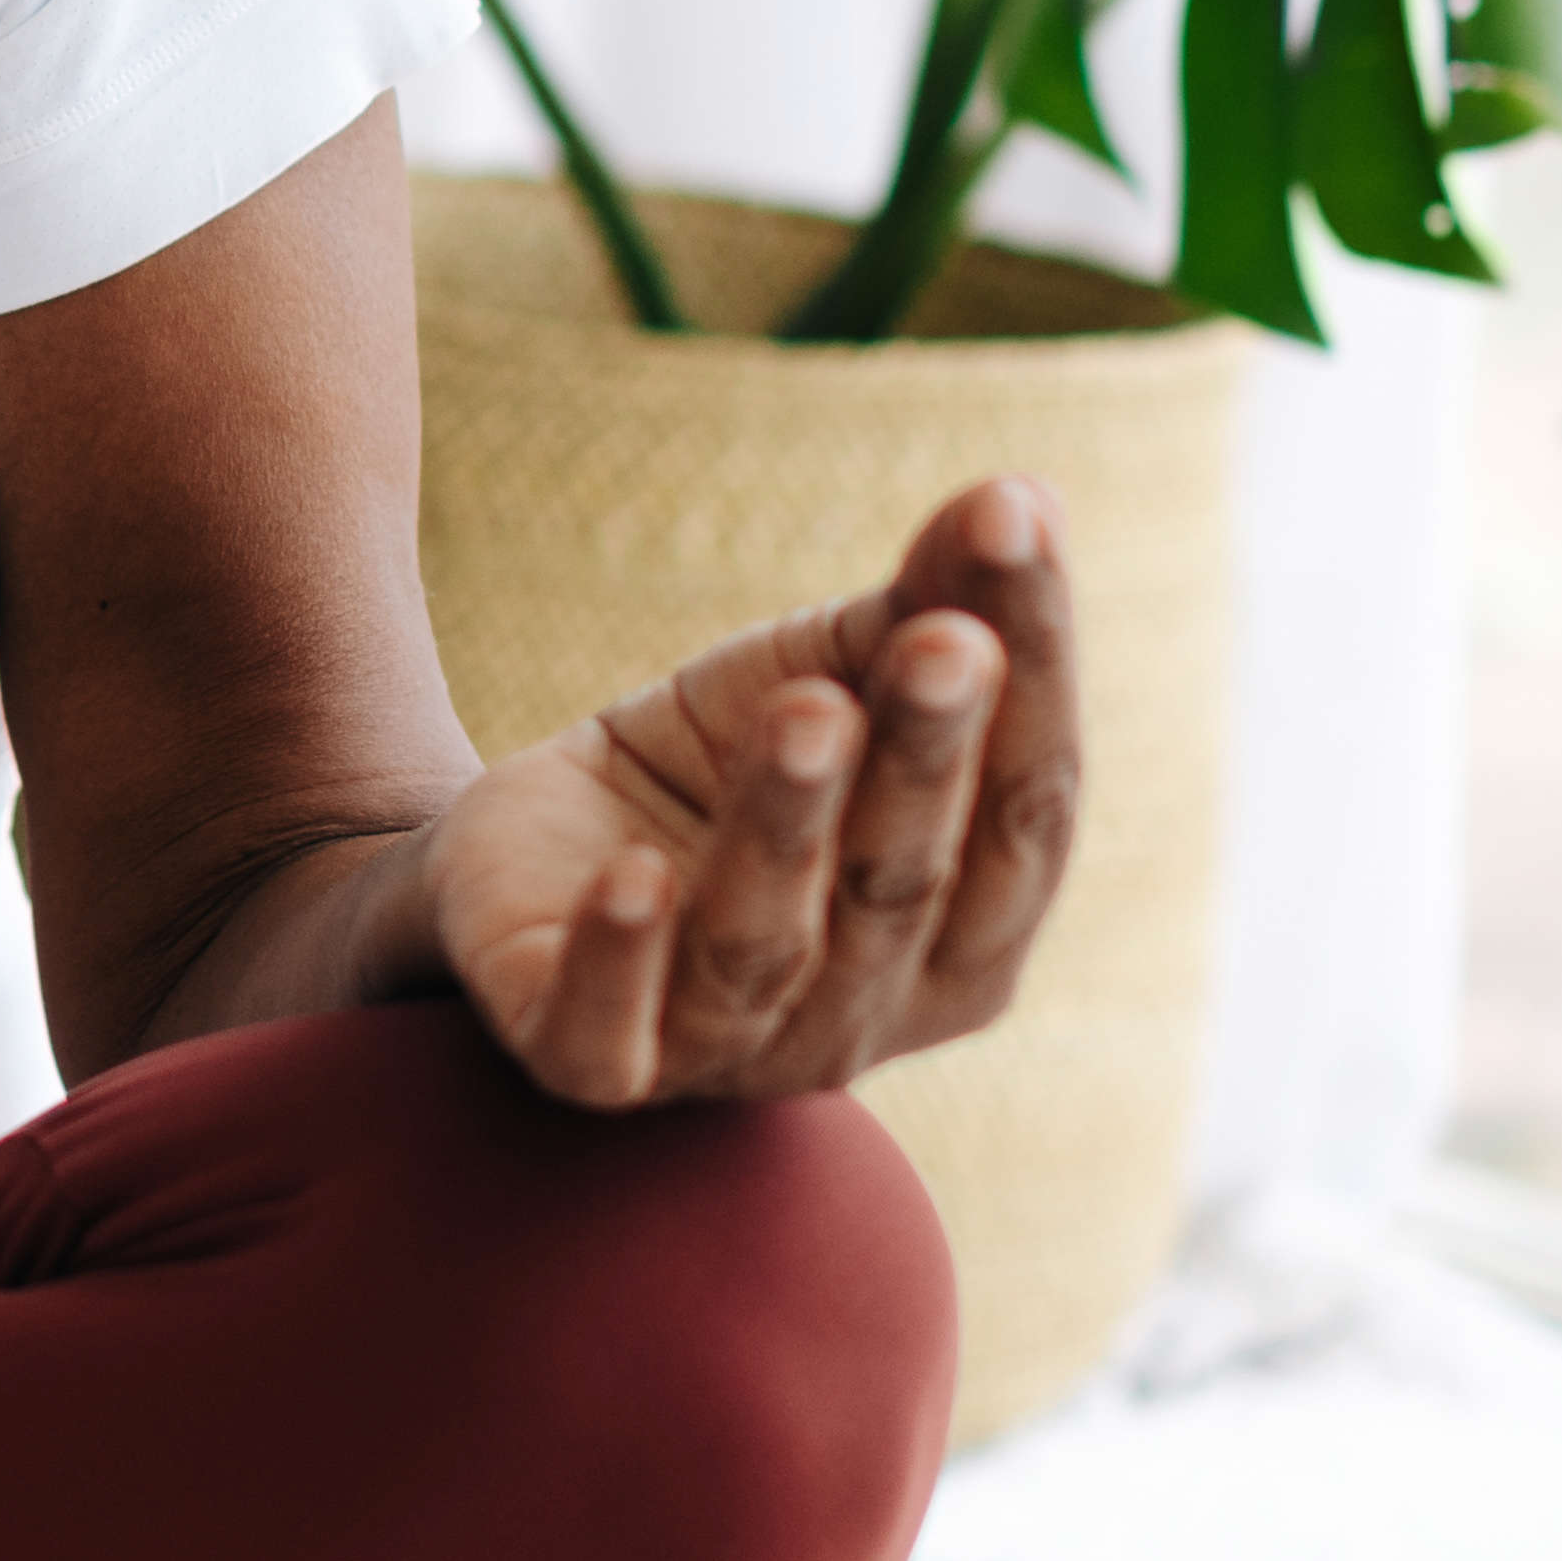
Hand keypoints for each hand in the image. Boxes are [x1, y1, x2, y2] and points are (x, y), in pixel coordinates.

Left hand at [417, 476, 1080, 1109]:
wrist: (527, 860)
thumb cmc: (720, 772)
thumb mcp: (824, 673)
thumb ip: (925, 606)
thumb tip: (1021, 497)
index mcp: (966, 936)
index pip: (1028, 808)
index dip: (1034, 670)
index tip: (1014, 528)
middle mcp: (864, 1015)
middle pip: (907, 882)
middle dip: (929, 755)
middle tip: (941, 638)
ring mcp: (726, 1051)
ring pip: (761, 947)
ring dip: (787, 826)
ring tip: (805, 709)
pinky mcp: (586, 1063)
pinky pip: (605, 1034)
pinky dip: (621, 959)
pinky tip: (633, 877)